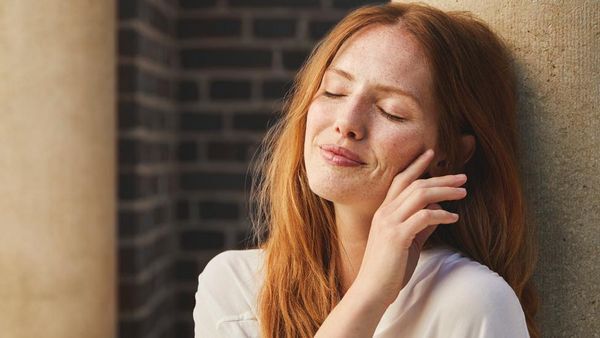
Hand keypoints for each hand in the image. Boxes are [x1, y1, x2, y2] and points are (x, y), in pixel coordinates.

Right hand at [352, 149, 467, 305]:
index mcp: (384, 212)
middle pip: (415, 184)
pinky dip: (441, 214)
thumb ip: (420, 226)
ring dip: (445, 191)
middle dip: (441, 177)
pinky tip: (454, 217)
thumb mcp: (407, 243)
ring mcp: (389, 223)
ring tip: (463, 192)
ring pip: (420, 195)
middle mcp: (385, 212)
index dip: (416, 165)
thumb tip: (438, 212)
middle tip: (462, 176)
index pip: (400, 180)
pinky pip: (424, 216)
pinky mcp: (397, 236)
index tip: (431, 153)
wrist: (371, 290)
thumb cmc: (389, 269)